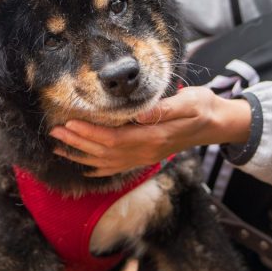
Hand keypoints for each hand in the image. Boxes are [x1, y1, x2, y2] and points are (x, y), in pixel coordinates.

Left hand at [49, 86, 251, 176]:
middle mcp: (146, 152)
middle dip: (77, 143)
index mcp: (154, 137)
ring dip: (82, 156)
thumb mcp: (189, 101)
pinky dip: (98, 169)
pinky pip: (118, 168)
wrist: (217, 124)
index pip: (114, 138)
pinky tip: (84, 166)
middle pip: (105, 152)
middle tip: (54, 133)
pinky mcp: (146, 157)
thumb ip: (164, 108)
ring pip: (107, 162)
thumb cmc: (202, 107)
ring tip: (59, 148)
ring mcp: (145, 158)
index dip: (90, 133)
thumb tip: (140, 114)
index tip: (69, 124)